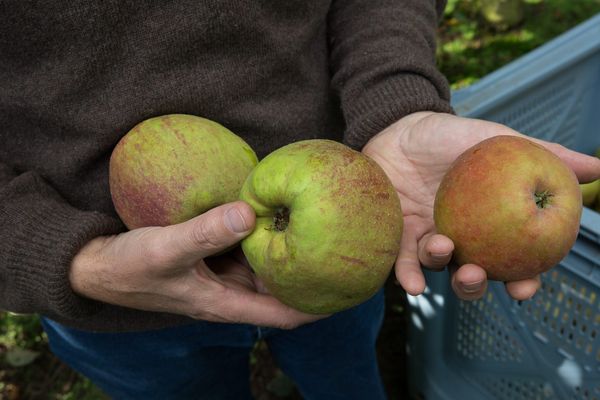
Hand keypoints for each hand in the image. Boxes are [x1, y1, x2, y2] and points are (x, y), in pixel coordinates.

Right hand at [69, 201, 324, 328]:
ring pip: (264, 267)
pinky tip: (274, 216)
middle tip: (343, 250)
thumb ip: (205, 232)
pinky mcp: (210, 257)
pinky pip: (245, 249)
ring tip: (320, 231)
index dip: (318, 306)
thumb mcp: (167, 248)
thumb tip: (249, 212)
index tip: (348, 288)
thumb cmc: (128, 267)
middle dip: (311, 275)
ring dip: (288, 254)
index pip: (285, 314)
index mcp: (225, 303)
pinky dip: (262, 237)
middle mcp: (229, 292)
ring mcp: (220, 275)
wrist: (94, 266)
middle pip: (281, 289)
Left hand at [363, 112, 599, 300]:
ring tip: (443, 247)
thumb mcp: (499, 142)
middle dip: (475, 285)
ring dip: (443, 268)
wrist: (401, 127)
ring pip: (438, 269)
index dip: (520, 281)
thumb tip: (598, 168)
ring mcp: (426, 238)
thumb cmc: (452, 137)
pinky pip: (402, 262)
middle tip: (476, 275)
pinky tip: (413, 285)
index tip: (522, 288)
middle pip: (471, 275)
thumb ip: (544, 156)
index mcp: (489, 224)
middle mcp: (460, 237)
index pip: (510, 261)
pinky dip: (408, 275)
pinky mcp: (398, 235)